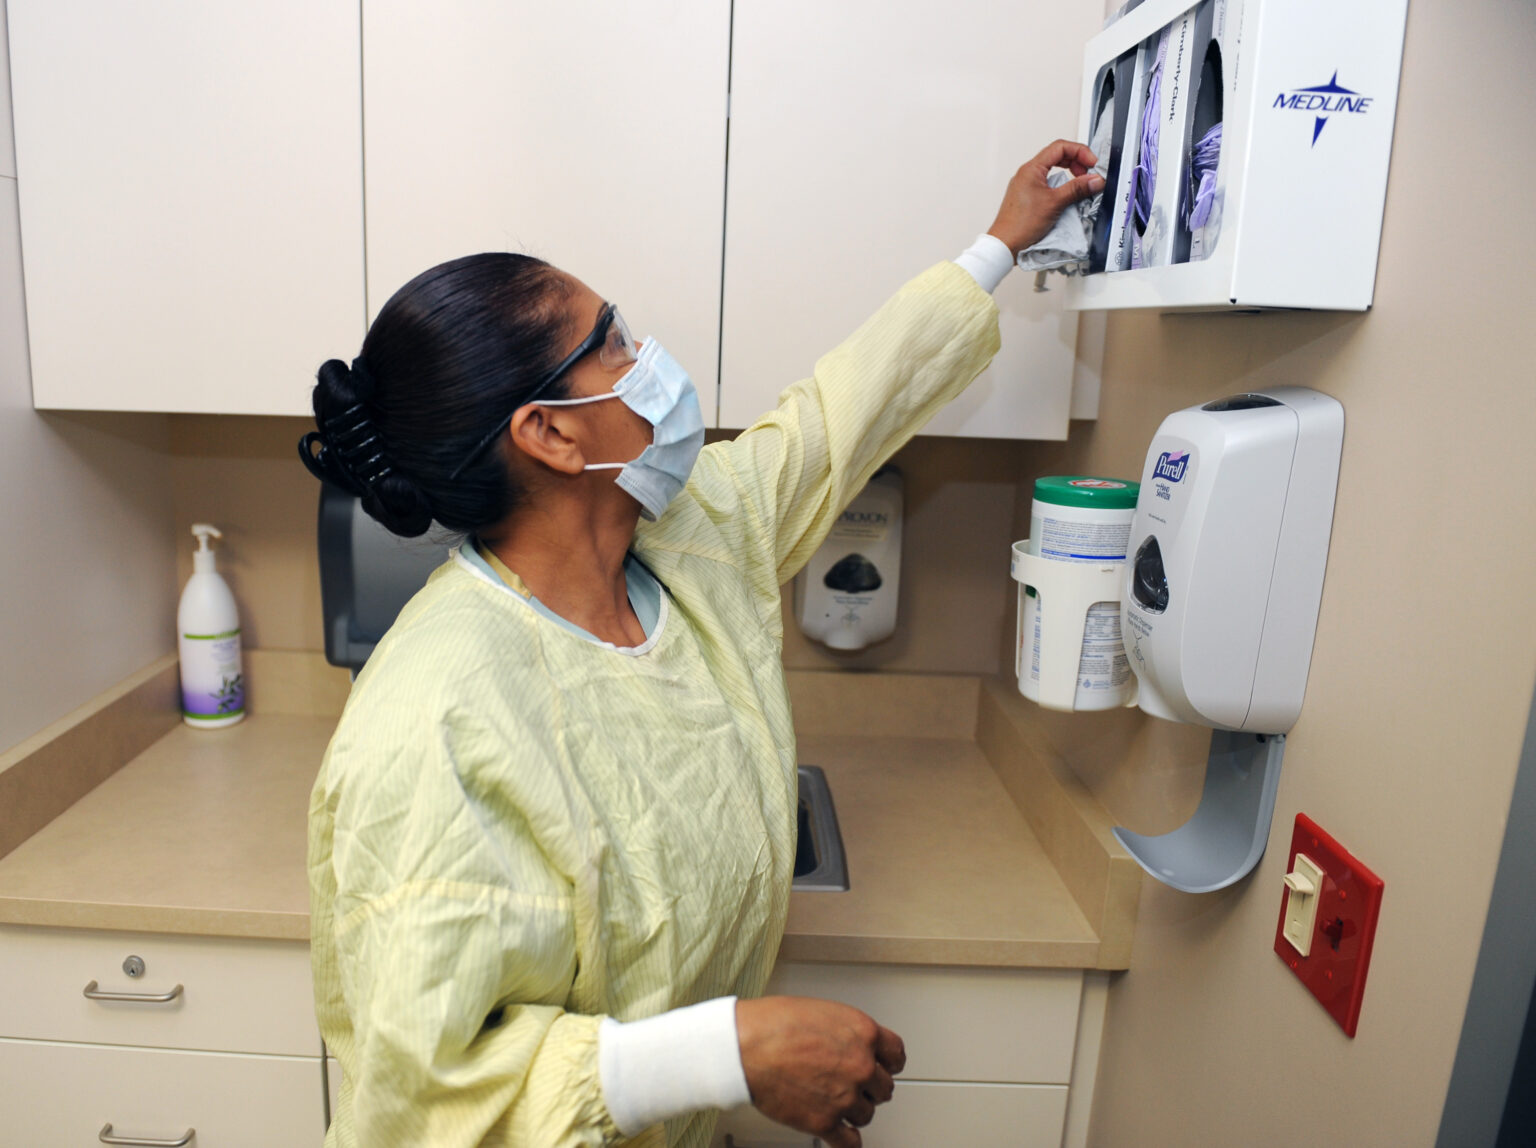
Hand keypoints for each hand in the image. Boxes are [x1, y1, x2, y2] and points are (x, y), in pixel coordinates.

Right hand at [736, 996, 905, 1147]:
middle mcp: (861, 1065)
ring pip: (867, 1114)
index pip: (896, 1055)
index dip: (888, 1063)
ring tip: (835, 1102)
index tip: (884, 1067)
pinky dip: (846, 1140)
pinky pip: (849, 1142)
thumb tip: (849, 1044)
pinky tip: (841, 1134)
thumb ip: (845, 1032)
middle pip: (884, 1088)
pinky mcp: (826, 1122)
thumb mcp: (822, 1011)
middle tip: (853, 1084)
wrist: (746, 1047)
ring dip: (853, 1111)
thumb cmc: (773, 1024)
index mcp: (863, 1033)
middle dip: (869, 1087)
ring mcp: (845, 1096)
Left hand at [986, 139, 1104, 254]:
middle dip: (1076, 161)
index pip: (1060, 147)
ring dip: (1069, 173)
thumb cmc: (1020, 225)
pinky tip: (1067, 195)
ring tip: (1080, 184)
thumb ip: (1077, 189)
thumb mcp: (1055, 203)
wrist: (1005, 244)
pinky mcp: (1027, 197)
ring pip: (1052, 170)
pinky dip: (1060, 185)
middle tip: (1088, 174)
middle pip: (1057, 156)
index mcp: (1031, 169)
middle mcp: (1027, 174)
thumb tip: (1094, 180)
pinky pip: (1047, 183)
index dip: (1080, 151)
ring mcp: (1026, 185)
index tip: (1092, 163)